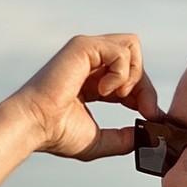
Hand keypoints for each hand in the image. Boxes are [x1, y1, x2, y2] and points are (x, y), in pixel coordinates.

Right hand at [10, 33, 161, 160]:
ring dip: (134, 75)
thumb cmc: (58, 134)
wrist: (35, 126)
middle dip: (146, 87)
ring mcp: (87, 51)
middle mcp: (90, 62)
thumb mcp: (101, 140)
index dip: (145, 96)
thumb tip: (147, 136)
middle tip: (144, 110)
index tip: (151, 116)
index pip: (131, 78)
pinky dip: (121, 73)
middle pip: (136, 59)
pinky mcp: (83, 46)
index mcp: (93, 81)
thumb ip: (125, 138)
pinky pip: (121, 50)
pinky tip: (105, 91)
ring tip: (118, 96)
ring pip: (132, 46)